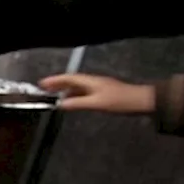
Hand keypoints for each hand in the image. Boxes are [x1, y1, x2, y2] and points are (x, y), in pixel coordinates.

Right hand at [39, 74, 155, 113]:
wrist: (142, 101)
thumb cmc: (119, 101)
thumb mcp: (96, 104)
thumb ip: (77, 104)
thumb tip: (60, 104)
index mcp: (90, 81)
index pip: (69, 78)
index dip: (55, 80)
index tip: (41, 83)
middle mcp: (93, 82)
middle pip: (72, 81)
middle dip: (58, 84)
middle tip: (44, 88)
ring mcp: (99, 87)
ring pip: (78, 87)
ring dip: (65, 90)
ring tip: (54, 95)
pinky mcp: (103, 94)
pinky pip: (83, 92)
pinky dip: (74, 95)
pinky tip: (71, 102)